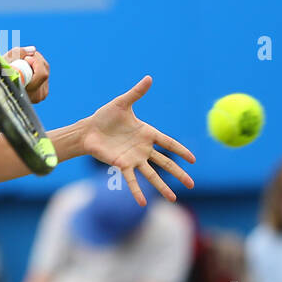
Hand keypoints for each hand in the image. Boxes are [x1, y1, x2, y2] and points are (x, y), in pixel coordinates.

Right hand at [3, 45, 48, 102]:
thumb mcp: (4, 62)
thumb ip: (19, 53)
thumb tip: (33, 50)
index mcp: (29, 92)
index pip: (42, 73)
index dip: (35, 61)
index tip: (25, 59)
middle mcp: (38, 95)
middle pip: (45, 68)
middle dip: (35, 58)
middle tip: (23, 58)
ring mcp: (42, 94)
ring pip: (45, 69)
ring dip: (35, 61)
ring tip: (22, 63)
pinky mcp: (43, 92)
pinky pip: (45, 73)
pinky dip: (36, 67)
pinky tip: (26, 69)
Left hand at [82, 75, 195, 204]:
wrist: (88, 129)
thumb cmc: (105, 116)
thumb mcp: (123, 103)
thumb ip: (136, 93)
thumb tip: (149, 78)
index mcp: (147, 133)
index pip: (169, 143)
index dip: (181, 151)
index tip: (193, 159)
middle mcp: (143, 149)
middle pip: (166, 163)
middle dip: (179, 174)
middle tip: (192, 184)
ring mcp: (134, 158)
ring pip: (152, 175)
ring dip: (163, 187)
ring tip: (174, 199)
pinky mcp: (121, 165)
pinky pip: (131, 180)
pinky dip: (137, 191)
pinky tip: (143, 202)